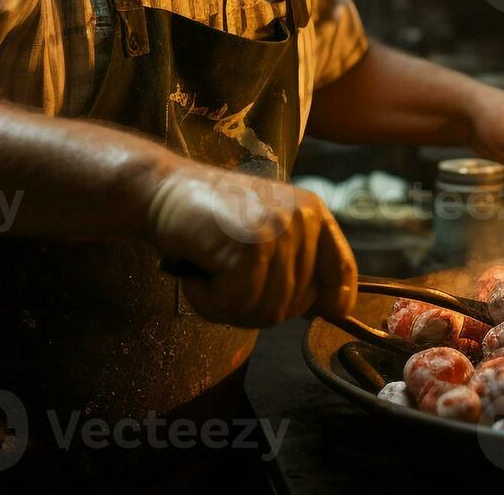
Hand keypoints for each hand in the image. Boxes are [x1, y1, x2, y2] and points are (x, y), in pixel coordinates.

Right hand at [144, 166, 357, 327]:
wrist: (161, 189)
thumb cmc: (208, 218)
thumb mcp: (264, 231)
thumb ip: (295, 262)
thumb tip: (331, 310)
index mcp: (312, 212)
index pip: (342, 270)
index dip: (335, 301)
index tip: (324, 314)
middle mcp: (303, 219)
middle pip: (295, 306)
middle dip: (254, 309)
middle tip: (222, 287)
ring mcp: (279, 232)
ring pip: (267, 312)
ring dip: (227, 308)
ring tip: (205, 276)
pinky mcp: (252, 247)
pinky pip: (236, 305)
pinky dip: (208, 301)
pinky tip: (195, 276)